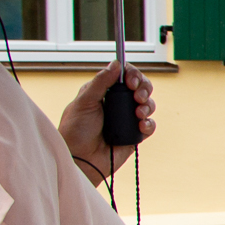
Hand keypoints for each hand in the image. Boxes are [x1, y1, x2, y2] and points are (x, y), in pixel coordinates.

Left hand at [60, 63, 153, 182]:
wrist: (80, 160)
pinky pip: (149, 125)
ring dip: (147, 105)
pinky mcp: (134, 135)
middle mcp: (117, 103)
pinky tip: (141, 126)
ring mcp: (127, 119)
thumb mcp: (84, 102)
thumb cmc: (75, 131)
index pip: (123, 75)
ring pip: (148, 104)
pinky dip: (149, 124)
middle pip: (140, 87)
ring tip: (138, 112)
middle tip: (138, 95)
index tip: (130, 81)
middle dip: (143, 88)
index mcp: (104, 92)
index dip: (131, 74)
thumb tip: (116, 64)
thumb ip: (100, 82)